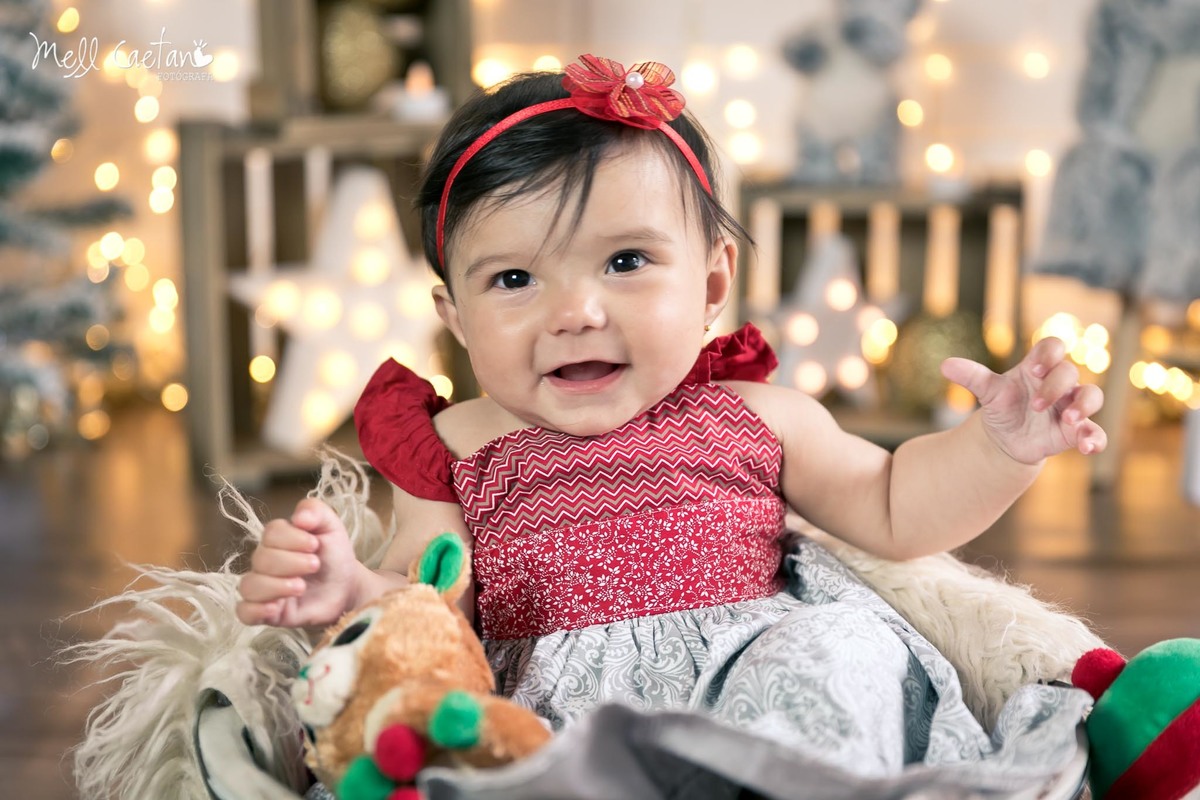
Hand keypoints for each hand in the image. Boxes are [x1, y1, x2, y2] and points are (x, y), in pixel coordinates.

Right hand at [236, 498, 360, 627]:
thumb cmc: (334, 556)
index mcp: (277, 538)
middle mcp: (265, 562)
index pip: (271, 533)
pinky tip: (276, 608)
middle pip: (261, 559)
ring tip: (301, 587)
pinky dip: (256, 610)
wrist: (346, 589)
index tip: (315, 545)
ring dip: (275, 586)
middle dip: (291, 562)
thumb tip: (298, 517)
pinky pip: (245, 612)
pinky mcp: (267, 612)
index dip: (292, 538)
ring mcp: (264, 588)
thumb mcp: (331, 527)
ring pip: (249, 586)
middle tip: (315, 565)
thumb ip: (316, 511)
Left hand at [940, 336, 1107, 464]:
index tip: (1036, 368)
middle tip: (1036, 404)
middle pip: (1070, 372)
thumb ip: (972, 377)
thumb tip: (944, 364)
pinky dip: (1095, 438)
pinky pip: (1095, 431)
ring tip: (1068, 419)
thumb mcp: (989, 393)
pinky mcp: (1075, 430)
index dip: (1050, 353)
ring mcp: (1070, 406)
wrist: (1007, 439)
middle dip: (1055, 386)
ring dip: (1083, 406)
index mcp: (1037, 368)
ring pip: (1092, 396)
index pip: (1053, 347)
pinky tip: (1088, 448)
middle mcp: (1059, 384)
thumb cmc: (1003, 407)